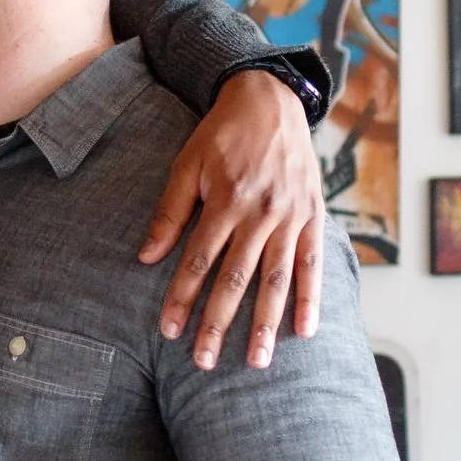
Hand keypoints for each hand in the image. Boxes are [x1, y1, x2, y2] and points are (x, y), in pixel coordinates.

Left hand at [140, 69, 327, 369]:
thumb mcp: (186, 165)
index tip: (171, 331)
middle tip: (205, 362)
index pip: (199, 260)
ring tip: (258, 361)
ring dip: (266, 323)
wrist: (271, 98)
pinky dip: (311, 298)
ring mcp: (292, 216)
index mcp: (226, 199)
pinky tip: (305, 331)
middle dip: (219, 323)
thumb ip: (169, 213)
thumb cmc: (220, 135)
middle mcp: (261, 212)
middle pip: (236, 278)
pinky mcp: (314, 215)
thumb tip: (146, 257)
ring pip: (277, 278)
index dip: (183, 298)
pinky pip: (313, 263)